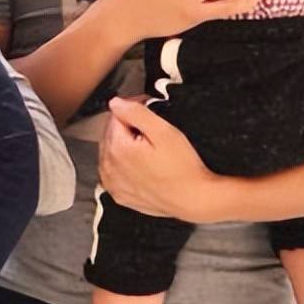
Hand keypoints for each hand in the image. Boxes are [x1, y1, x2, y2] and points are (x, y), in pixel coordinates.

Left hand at [98, 97, 229, 222]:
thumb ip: (136, 113)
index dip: (133, 106)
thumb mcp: (163, 132)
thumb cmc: (183, 169)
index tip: (148, 107)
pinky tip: (141, 164)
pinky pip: (114, 172)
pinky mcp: (119, 195)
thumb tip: (116, 103)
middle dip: (128, 125)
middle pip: (111, 133)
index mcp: (116, 148)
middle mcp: (109, 167)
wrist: (194, 200)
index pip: (116, 115)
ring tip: (149, 147)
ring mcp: (113, 183)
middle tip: (152, 128)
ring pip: (110, 152)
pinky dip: (123, 164)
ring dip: (124, 144)